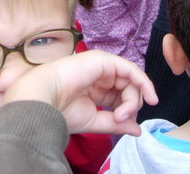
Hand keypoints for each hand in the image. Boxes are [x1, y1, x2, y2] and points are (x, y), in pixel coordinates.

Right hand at [3, 51, 157, 136]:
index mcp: (95, 89)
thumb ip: (116, 123)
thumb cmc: (61, 110)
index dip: (127, 109)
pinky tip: (146, 96)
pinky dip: (142, 82)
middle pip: (128, 87)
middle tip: (121, 119)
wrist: (43, 99)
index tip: (122, 123)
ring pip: (131, 79)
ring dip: (133, 99)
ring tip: (121, 114)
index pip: (120, 97)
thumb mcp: (95, 121)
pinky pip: (130, 69)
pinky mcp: (103, 60)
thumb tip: (138, 129)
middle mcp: (100, 75)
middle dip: (132, 104)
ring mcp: (102, 66)